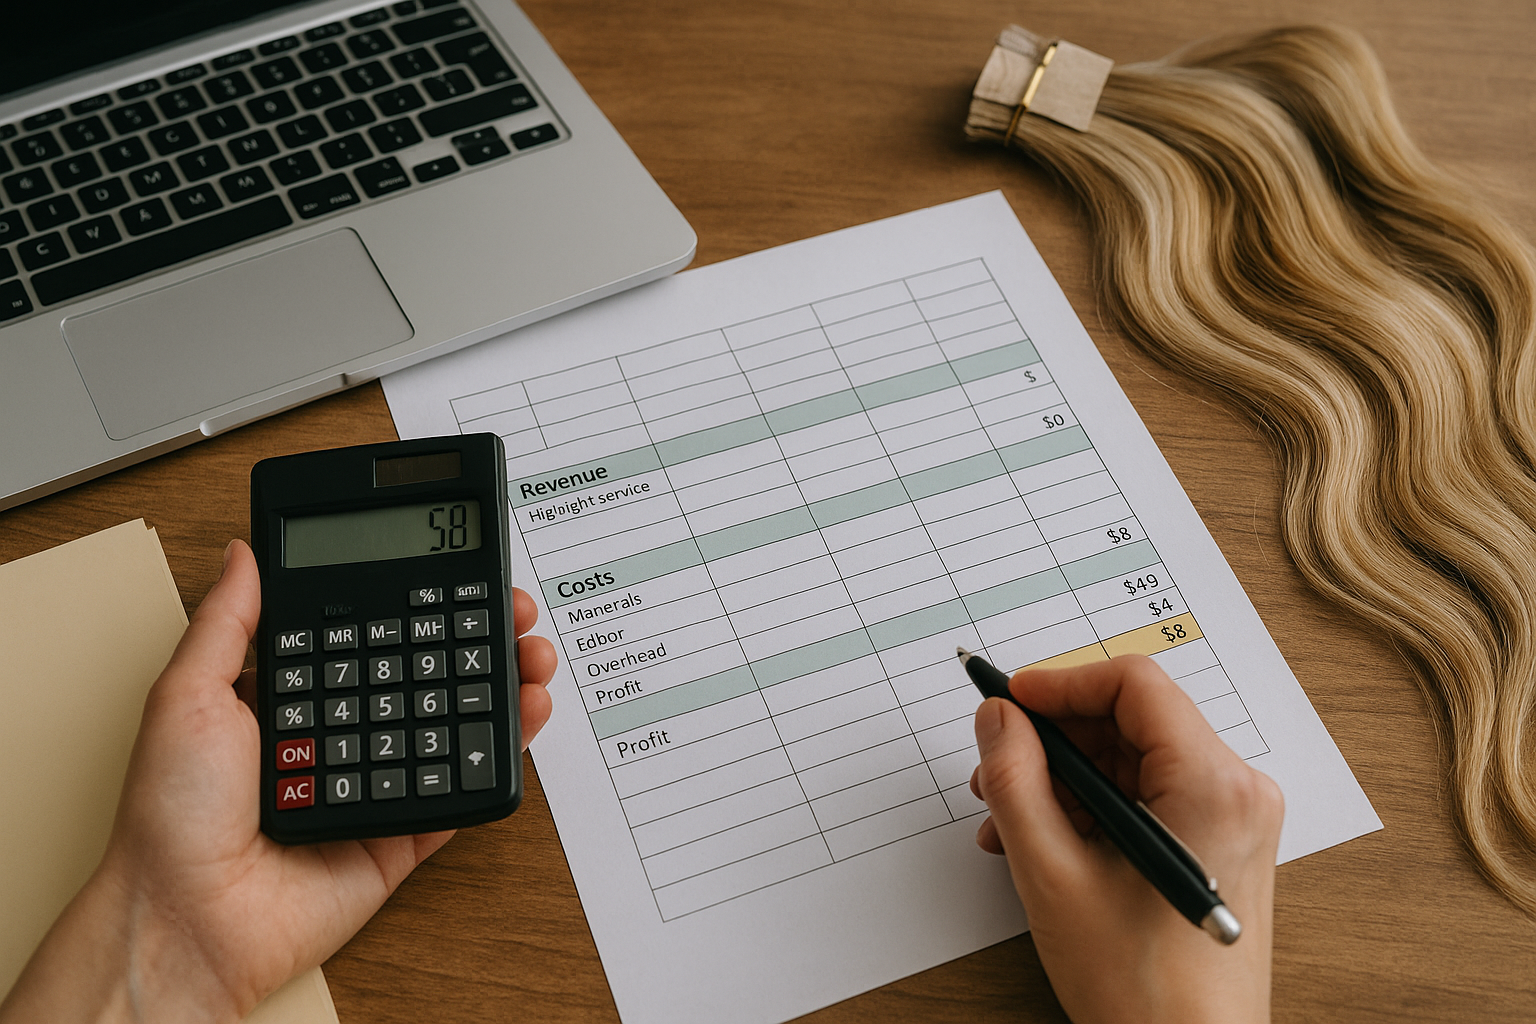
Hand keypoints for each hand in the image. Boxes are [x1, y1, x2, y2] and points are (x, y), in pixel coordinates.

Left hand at [0, 540, 557, 1022]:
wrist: (189, 918)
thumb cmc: (170, 816)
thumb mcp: (187, 695)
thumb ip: (228, 622)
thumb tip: (242, 552)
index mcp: (294, 698)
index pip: (373, 634)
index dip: (420, 603)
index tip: (458, 575)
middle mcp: (342, 734)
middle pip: (427, 673)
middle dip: (480, 637)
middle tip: (512, 613)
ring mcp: (377, 782)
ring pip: (455, 725)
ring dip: (503, 686)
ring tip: (530, 657)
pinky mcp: (401, 834)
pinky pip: (460, 790)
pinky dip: (499, 754)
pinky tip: (522, 716)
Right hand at [970, 655, 1282, 1023]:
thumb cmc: (1141, 988)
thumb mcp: (1052, 874)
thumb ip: (1015, 780)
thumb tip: (999, 718)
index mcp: (1213, 786)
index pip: (1133, 684)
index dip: (1060, 684)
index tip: (1008, 703)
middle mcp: (1236, 791)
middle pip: (1130, 721)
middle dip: (1053, 740)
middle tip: (995, 767)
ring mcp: (1232, 819)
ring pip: (1132, 760)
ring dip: (1064, 779)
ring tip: (1009, 821)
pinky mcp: (1218, 843)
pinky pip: (1146, 795)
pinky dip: (1092, 807)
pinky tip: (1044, 841)